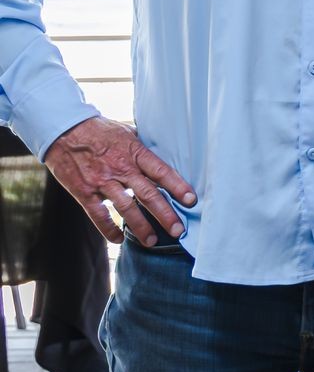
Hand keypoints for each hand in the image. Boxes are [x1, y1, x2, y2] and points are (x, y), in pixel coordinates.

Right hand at [44, 117, 195, 245]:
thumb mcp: (128, 132)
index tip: (191, 200)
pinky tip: (118, 239)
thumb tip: (165, 152)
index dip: (177, 186)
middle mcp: (121, 168)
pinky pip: (98, 214)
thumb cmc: (100, 130)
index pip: (161, 171)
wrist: (64, 130)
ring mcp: (102, 182)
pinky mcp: (84, 192)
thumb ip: (143, 147)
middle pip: (148, 194)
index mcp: (135, 152)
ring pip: (126, 207)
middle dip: (164, 214)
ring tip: (152, 241)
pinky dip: (108, 228)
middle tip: (177, 230)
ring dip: (140, 226)